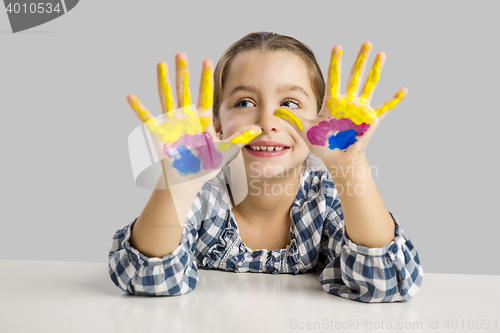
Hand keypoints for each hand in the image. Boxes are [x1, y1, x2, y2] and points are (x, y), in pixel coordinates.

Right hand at [127, 53, 261, 185]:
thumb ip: (239, 139)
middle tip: (181, 54)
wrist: (187, 181)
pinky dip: (139, 108)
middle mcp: (186, 118)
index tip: (207, 61)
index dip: (205, 79)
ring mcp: (172, 124)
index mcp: (201, 120)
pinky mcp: (159, 133)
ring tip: (161, 63)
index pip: (204, 95)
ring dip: (163, 80)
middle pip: (184, 90)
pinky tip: (131, 97)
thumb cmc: (204, 167)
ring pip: (167, 97)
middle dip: (184, 72)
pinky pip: (147, 118)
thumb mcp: (224, 151)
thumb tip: (258, 130)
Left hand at [274, 42, 406, 164]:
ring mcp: (360, 110)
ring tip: (381, 55)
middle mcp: (347, 102)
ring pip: (369, 86)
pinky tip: (403, 90)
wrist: (336, 158)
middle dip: (360, 60)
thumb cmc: (322, 143)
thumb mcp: (305, 130)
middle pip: (354, 76)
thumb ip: (292, 119)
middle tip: (366, 43)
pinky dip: (394, 100)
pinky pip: (384, 108)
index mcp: (332, 102)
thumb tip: (274, 112)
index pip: (334, 78)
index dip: (336, 63)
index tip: (337, 46)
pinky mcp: (370, 121)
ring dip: (376, 71)